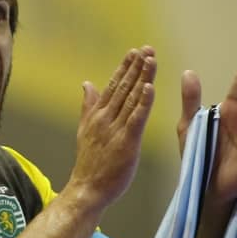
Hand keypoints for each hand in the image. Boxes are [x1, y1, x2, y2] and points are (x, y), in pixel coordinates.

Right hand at [67, 46, 156, 209]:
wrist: (87, 188)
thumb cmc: (90, 163)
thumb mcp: (85, 130)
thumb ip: (88, 106)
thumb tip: (87, 84)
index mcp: (98, 115)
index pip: (113, 86)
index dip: (125, 68)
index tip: (135, 51)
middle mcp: (106, 118)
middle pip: (123, 87)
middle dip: (136, 67)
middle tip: (147, 49)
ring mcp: (115, 129)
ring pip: (131, 98)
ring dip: (142, 78)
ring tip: (151, 60)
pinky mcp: (126, 142)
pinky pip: (136, 118)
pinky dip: (143, 102)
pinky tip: (150, 87)